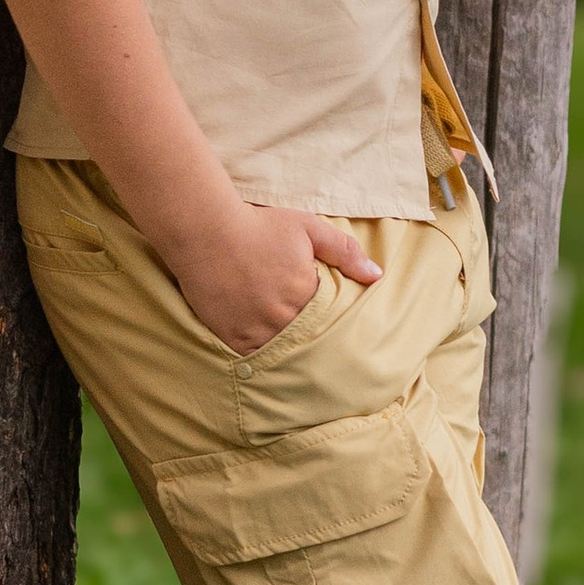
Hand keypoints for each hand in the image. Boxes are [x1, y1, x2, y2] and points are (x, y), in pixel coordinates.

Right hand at [170, 201, 380, 354]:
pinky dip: (261, 358)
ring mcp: (256, 328)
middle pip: (307, 339)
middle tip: (321, 351)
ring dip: (289, 352)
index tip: (332, 324)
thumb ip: (344, 252)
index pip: (330, 320)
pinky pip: (252, 359)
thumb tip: (376, 276)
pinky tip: (268, 357)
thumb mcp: (308, 228)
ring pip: (282, 352)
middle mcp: (283, 316)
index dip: (331, 322)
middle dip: (312, 340)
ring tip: (297, 357)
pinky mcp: (231, 335)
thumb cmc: (258, 225)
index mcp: (306, 293)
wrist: (207, 230)